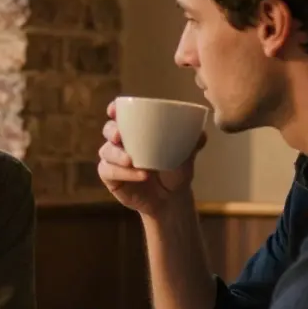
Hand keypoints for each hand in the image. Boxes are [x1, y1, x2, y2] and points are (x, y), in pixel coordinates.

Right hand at [97, 99, 206, 216]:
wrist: (172, 199)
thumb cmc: (176, 170)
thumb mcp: (186, 155)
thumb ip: (194, 143)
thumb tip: (201, 133)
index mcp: (137, 130)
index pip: (120, 115)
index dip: (114, 109)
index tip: (115, 109)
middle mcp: (122, 142)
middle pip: (109, 130)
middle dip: (112, 130)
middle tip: (120, 136)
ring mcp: (114, 160)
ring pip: (106, 151)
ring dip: (117, 155)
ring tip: (131, 161)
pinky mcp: (111, 178)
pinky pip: (108, 172)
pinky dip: (123, 173)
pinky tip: (141, 175)